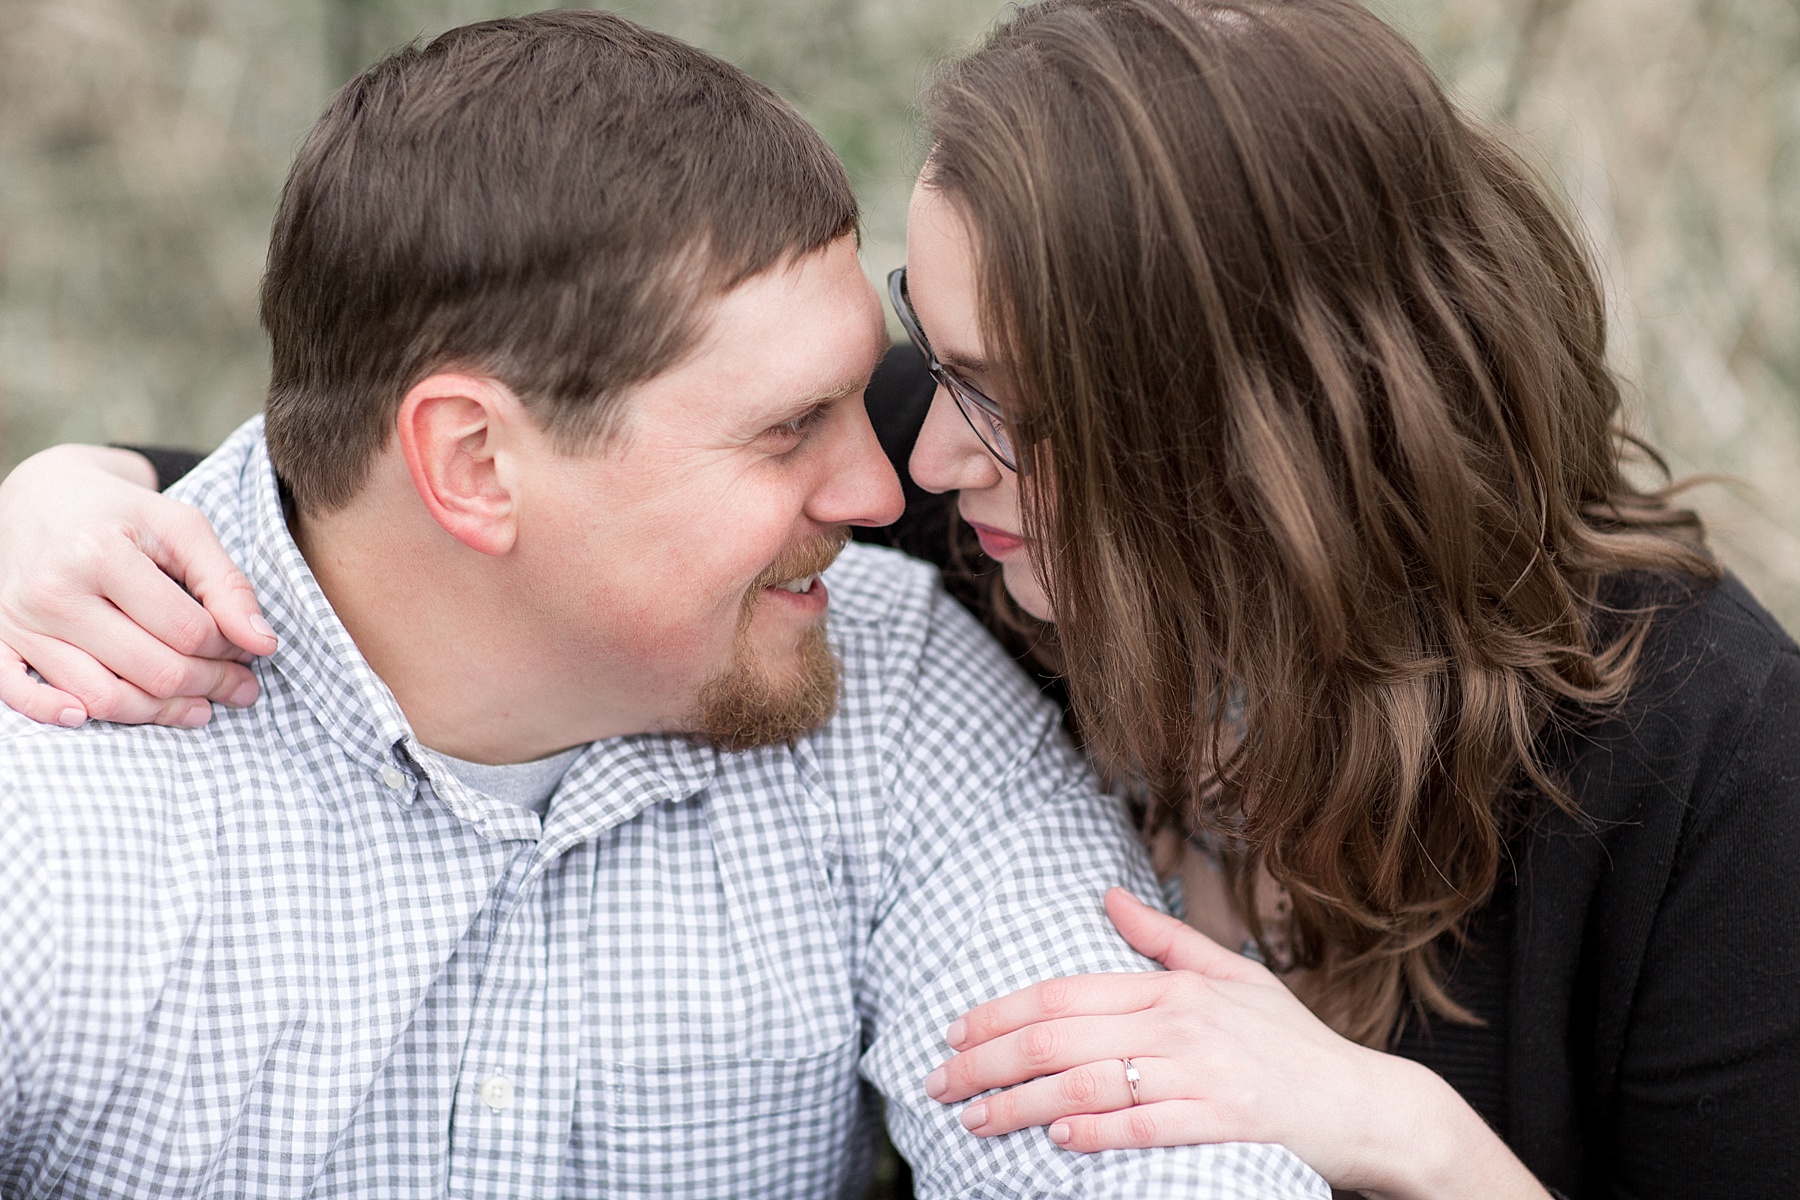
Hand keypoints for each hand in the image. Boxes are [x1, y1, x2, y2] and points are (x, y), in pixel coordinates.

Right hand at [0, 445, 276, 726]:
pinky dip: (57, 714)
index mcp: (99, 554)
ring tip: (200, 708)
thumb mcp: (182, 528)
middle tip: (240, 688)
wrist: (39, 498)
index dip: (230, 649)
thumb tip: (263, 643)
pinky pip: (21, 696)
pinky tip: (94, 716)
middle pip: (152, 669)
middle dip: (209, 685)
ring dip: (160, 713)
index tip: (247, 649)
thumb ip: (227, 583)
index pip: (187, 631)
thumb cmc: (121, 513)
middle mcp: (52, 591)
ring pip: (102, 697)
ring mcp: (19, 620)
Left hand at [923, 887, 1549, 1199]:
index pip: (1064, 993)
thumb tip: (1107, 895)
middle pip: (1060, 1037)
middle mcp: (1180, 1024)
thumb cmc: (1292, 1043)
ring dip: (1022, 1104)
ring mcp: (1202, 1074)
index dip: (1001, 1010)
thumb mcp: (1233, 976)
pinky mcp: (1225, 1122)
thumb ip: (1164, 940)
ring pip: (1090, 1083)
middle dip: (988, 1060)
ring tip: (975, 1120)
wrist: (1367, 1105)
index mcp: (1173, 988)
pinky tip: (1056, 1139)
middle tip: (938, 1081)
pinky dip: (1097, 1132)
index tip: (954, 1030)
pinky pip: (1146, 1125)